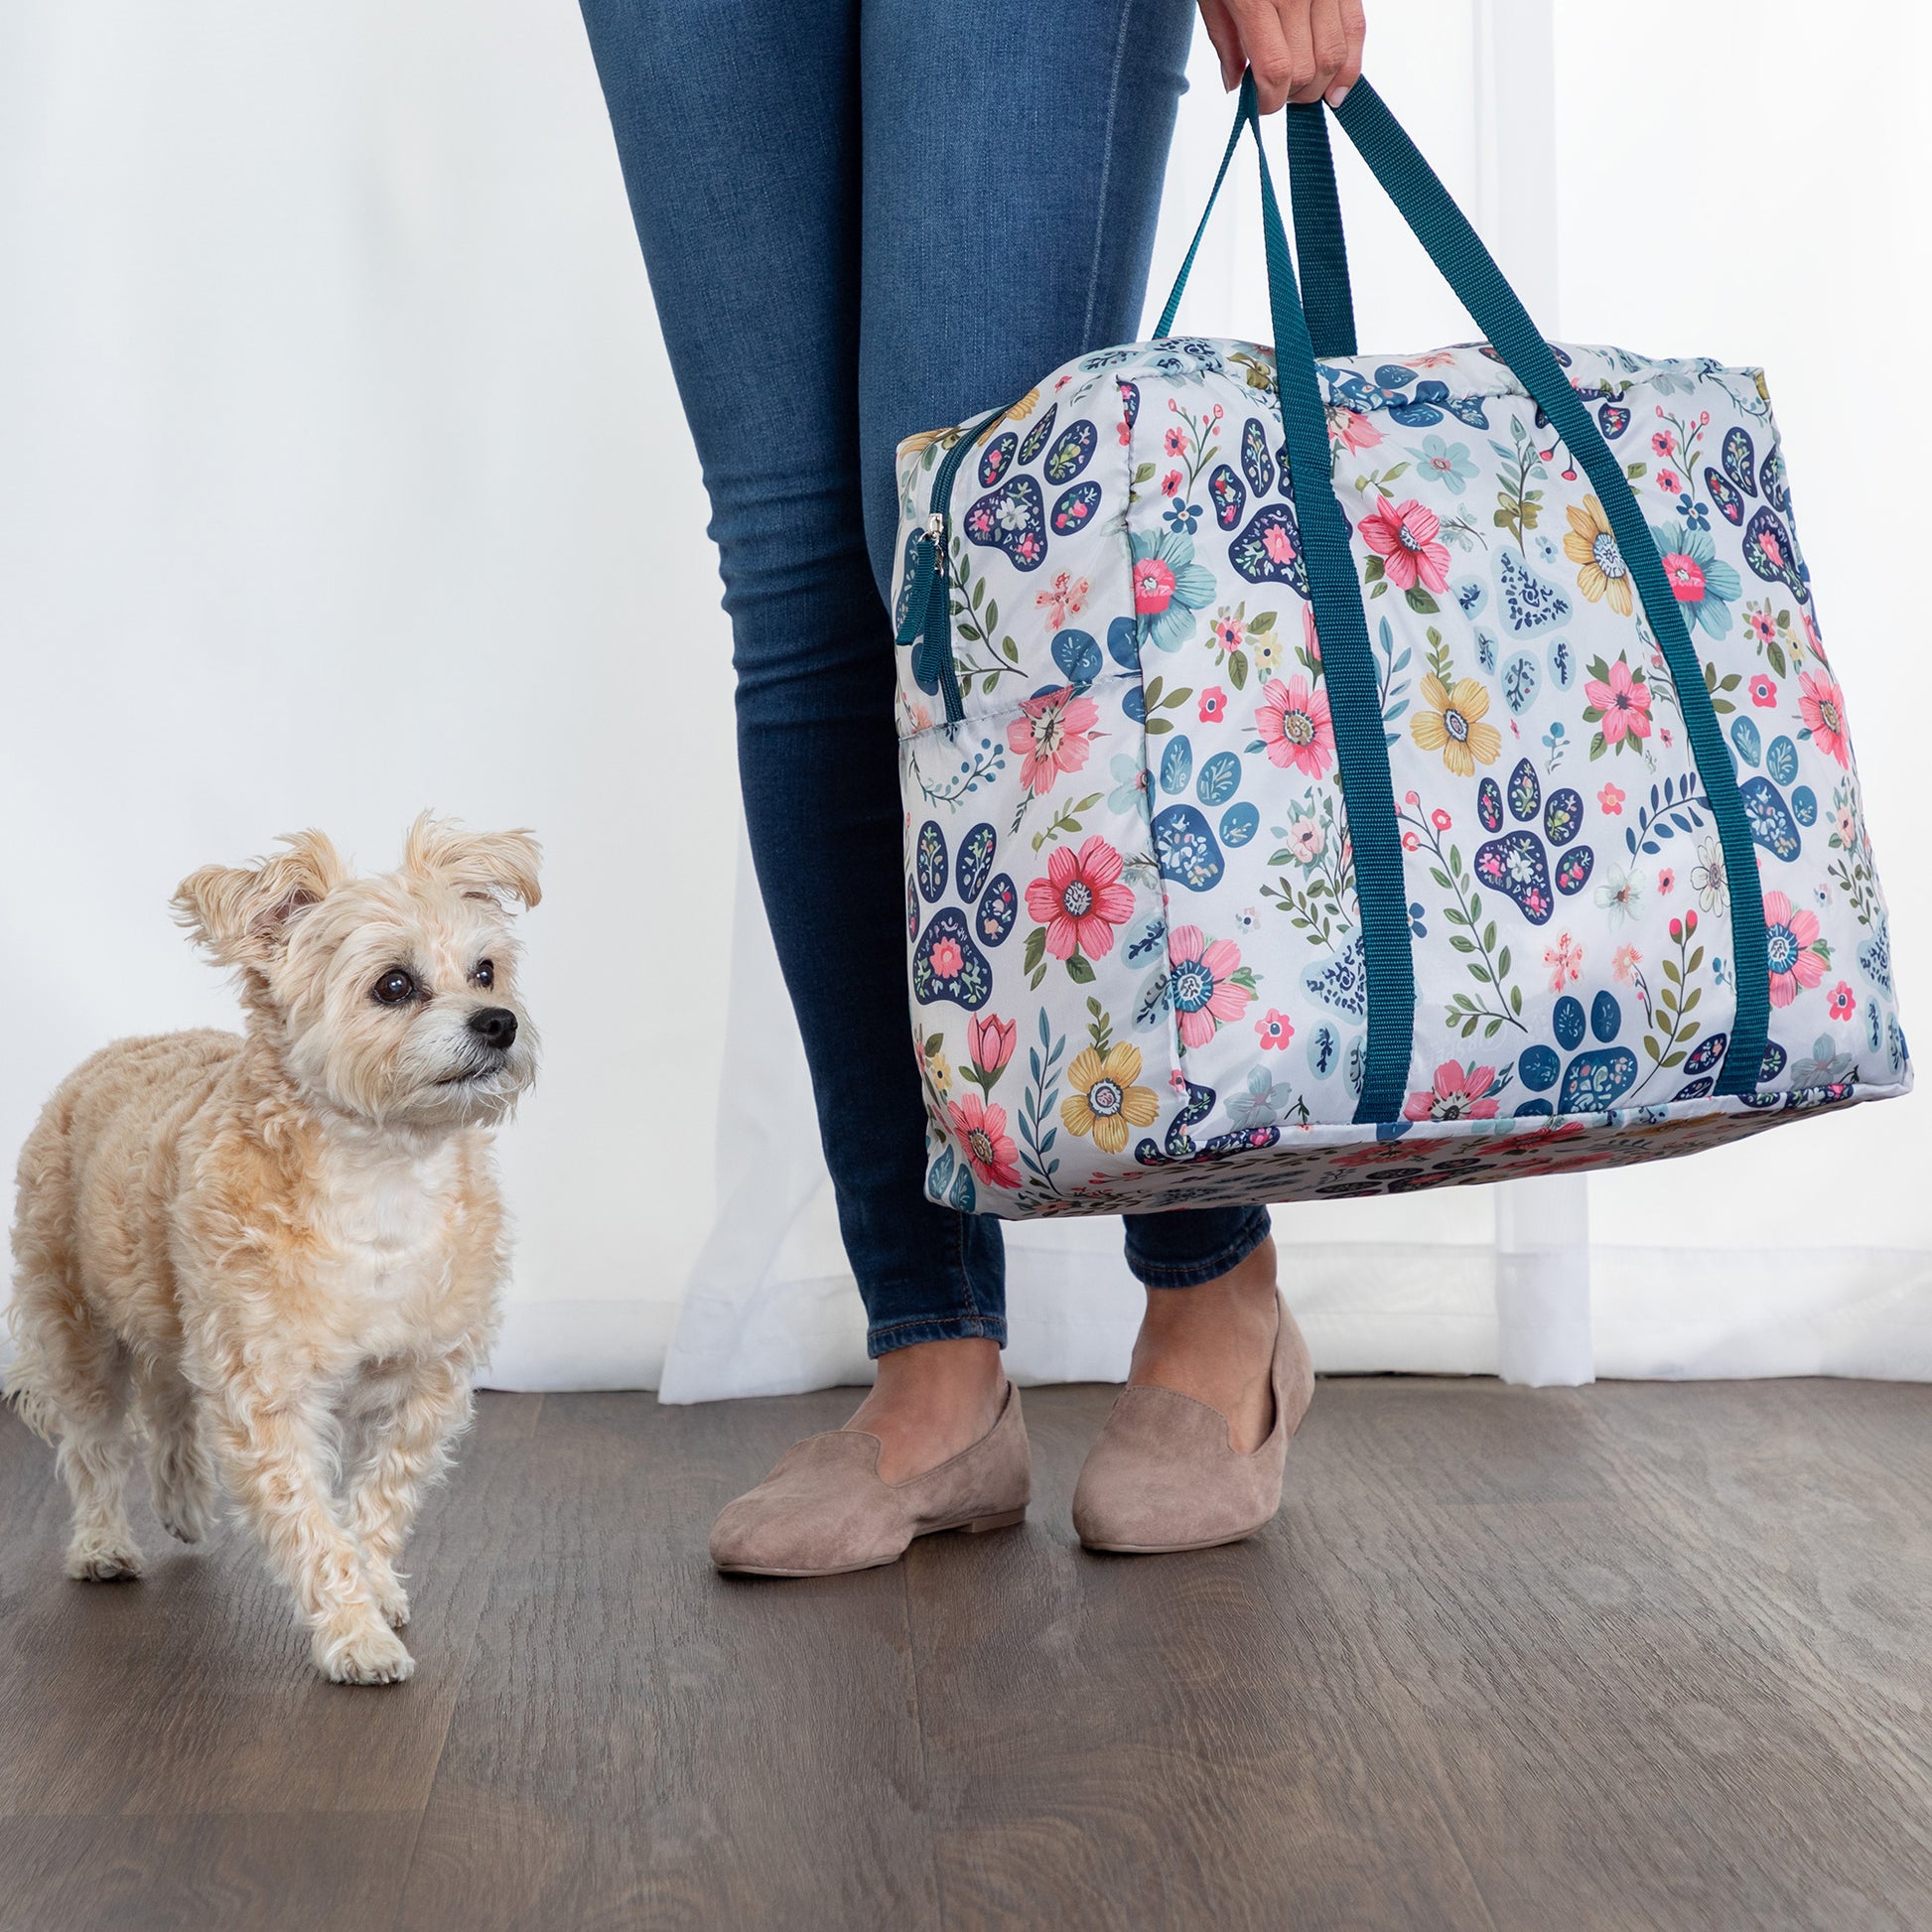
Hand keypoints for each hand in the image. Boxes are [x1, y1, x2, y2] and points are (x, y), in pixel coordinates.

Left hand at [1195, 0, 1365, 113]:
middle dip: (1294, 96)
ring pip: (1337, 55)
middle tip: (1279, 95)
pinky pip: (1356, 27)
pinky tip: (1338, 84)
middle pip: (1308, 70)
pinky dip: (1351, 62)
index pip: (1276, 71)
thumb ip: (1225, 42)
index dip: (1270, 102)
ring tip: (1306, 91)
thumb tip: (1236, 85)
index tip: (1261, 106)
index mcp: (1257, 0)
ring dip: (1322, 85)